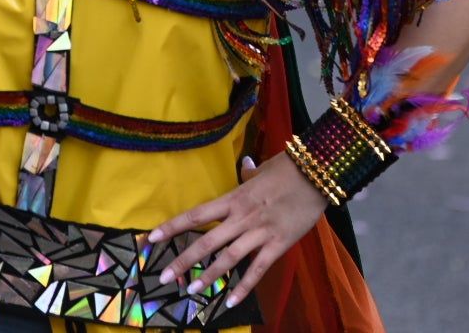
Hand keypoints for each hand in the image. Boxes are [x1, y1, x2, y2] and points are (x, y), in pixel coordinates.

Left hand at [149, 153, 327, 310]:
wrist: (316, 174)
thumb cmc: (288, 169)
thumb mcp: (263, 170)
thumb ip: (249, 175)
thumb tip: (244, 166)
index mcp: (234, 198)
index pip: (196, 214)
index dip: (173, 227)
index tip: (152, 239)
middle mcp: (241, 217)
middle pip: (206, 241)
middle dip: (183, 260)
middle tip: (164, 276)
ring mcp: (259, 232)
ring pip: (228, 258)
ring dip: (208, 276)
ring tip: (190, 291)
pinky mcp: (278, 245)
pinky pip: (257, 269)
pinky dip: (244, 287)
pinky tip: (231, 301)